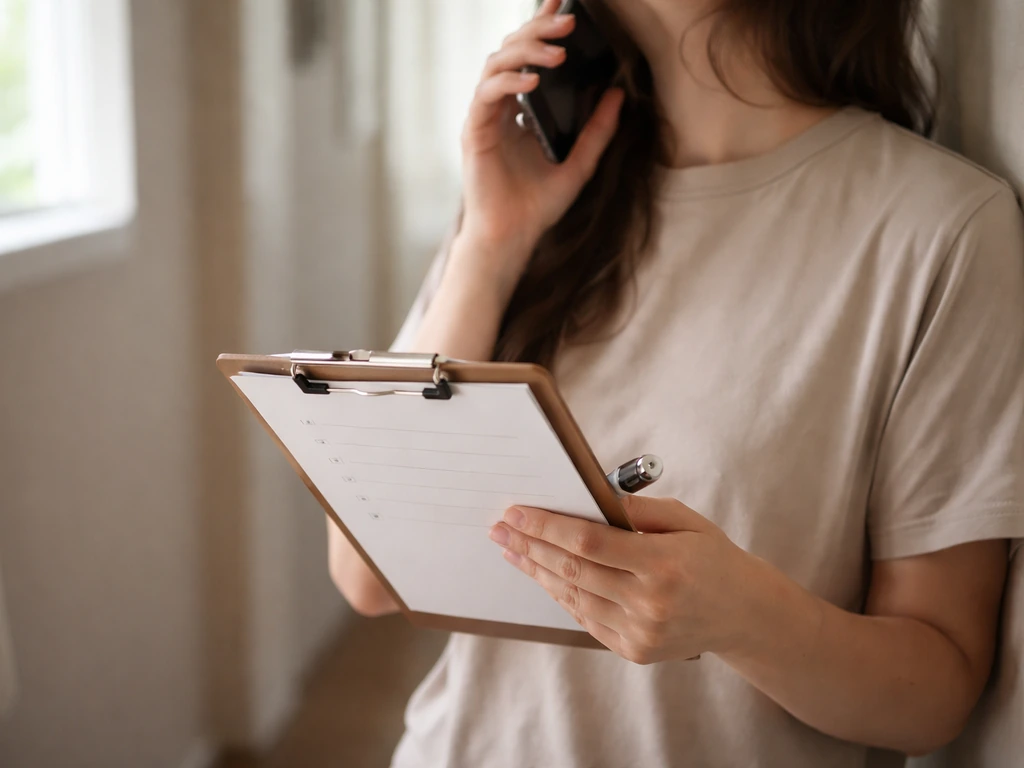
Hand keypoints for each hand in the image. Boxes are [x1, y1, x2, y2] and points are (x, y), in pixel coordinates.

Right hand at [456, 0, 624, 295]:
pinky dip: (510, 81)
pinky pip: (488, 94)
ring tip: (558, 51)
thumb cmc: (537, 206)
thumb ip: (597, 130)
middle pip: (512, 50)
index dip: (542, 24)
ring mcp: (485, 117)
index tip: (565, 2)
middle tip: (568, 19)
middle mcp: (501, 107)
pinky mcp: (475, 131)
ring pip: (497, 63)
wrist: (512, 238)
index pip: (530, 56)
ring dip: (527, 50)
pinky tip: (534, 80)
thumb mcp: (580, 163)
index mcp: (521, 110)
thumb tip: (618, 93)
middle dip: (539, 28)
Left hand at [488, 496, 760, 663]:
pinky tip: (541, 574)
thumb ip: (638, 510)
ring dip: (536, 571)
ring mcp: (640, 632)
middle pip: (573, 570)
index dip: (547, 527)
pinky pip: (585, 617)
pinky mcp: (634, 650)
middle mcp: (650, 603)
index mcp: (664, 564)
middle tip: (500, 528)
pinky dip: (560, 594)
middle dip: (530, 546)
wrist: (743, 614)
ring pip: (573, 596)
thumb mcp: (686, 520)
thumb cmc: (712, 557)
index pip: (589, 542)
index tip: (517, 512)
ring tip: (510, 549)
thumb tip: (588, 496)